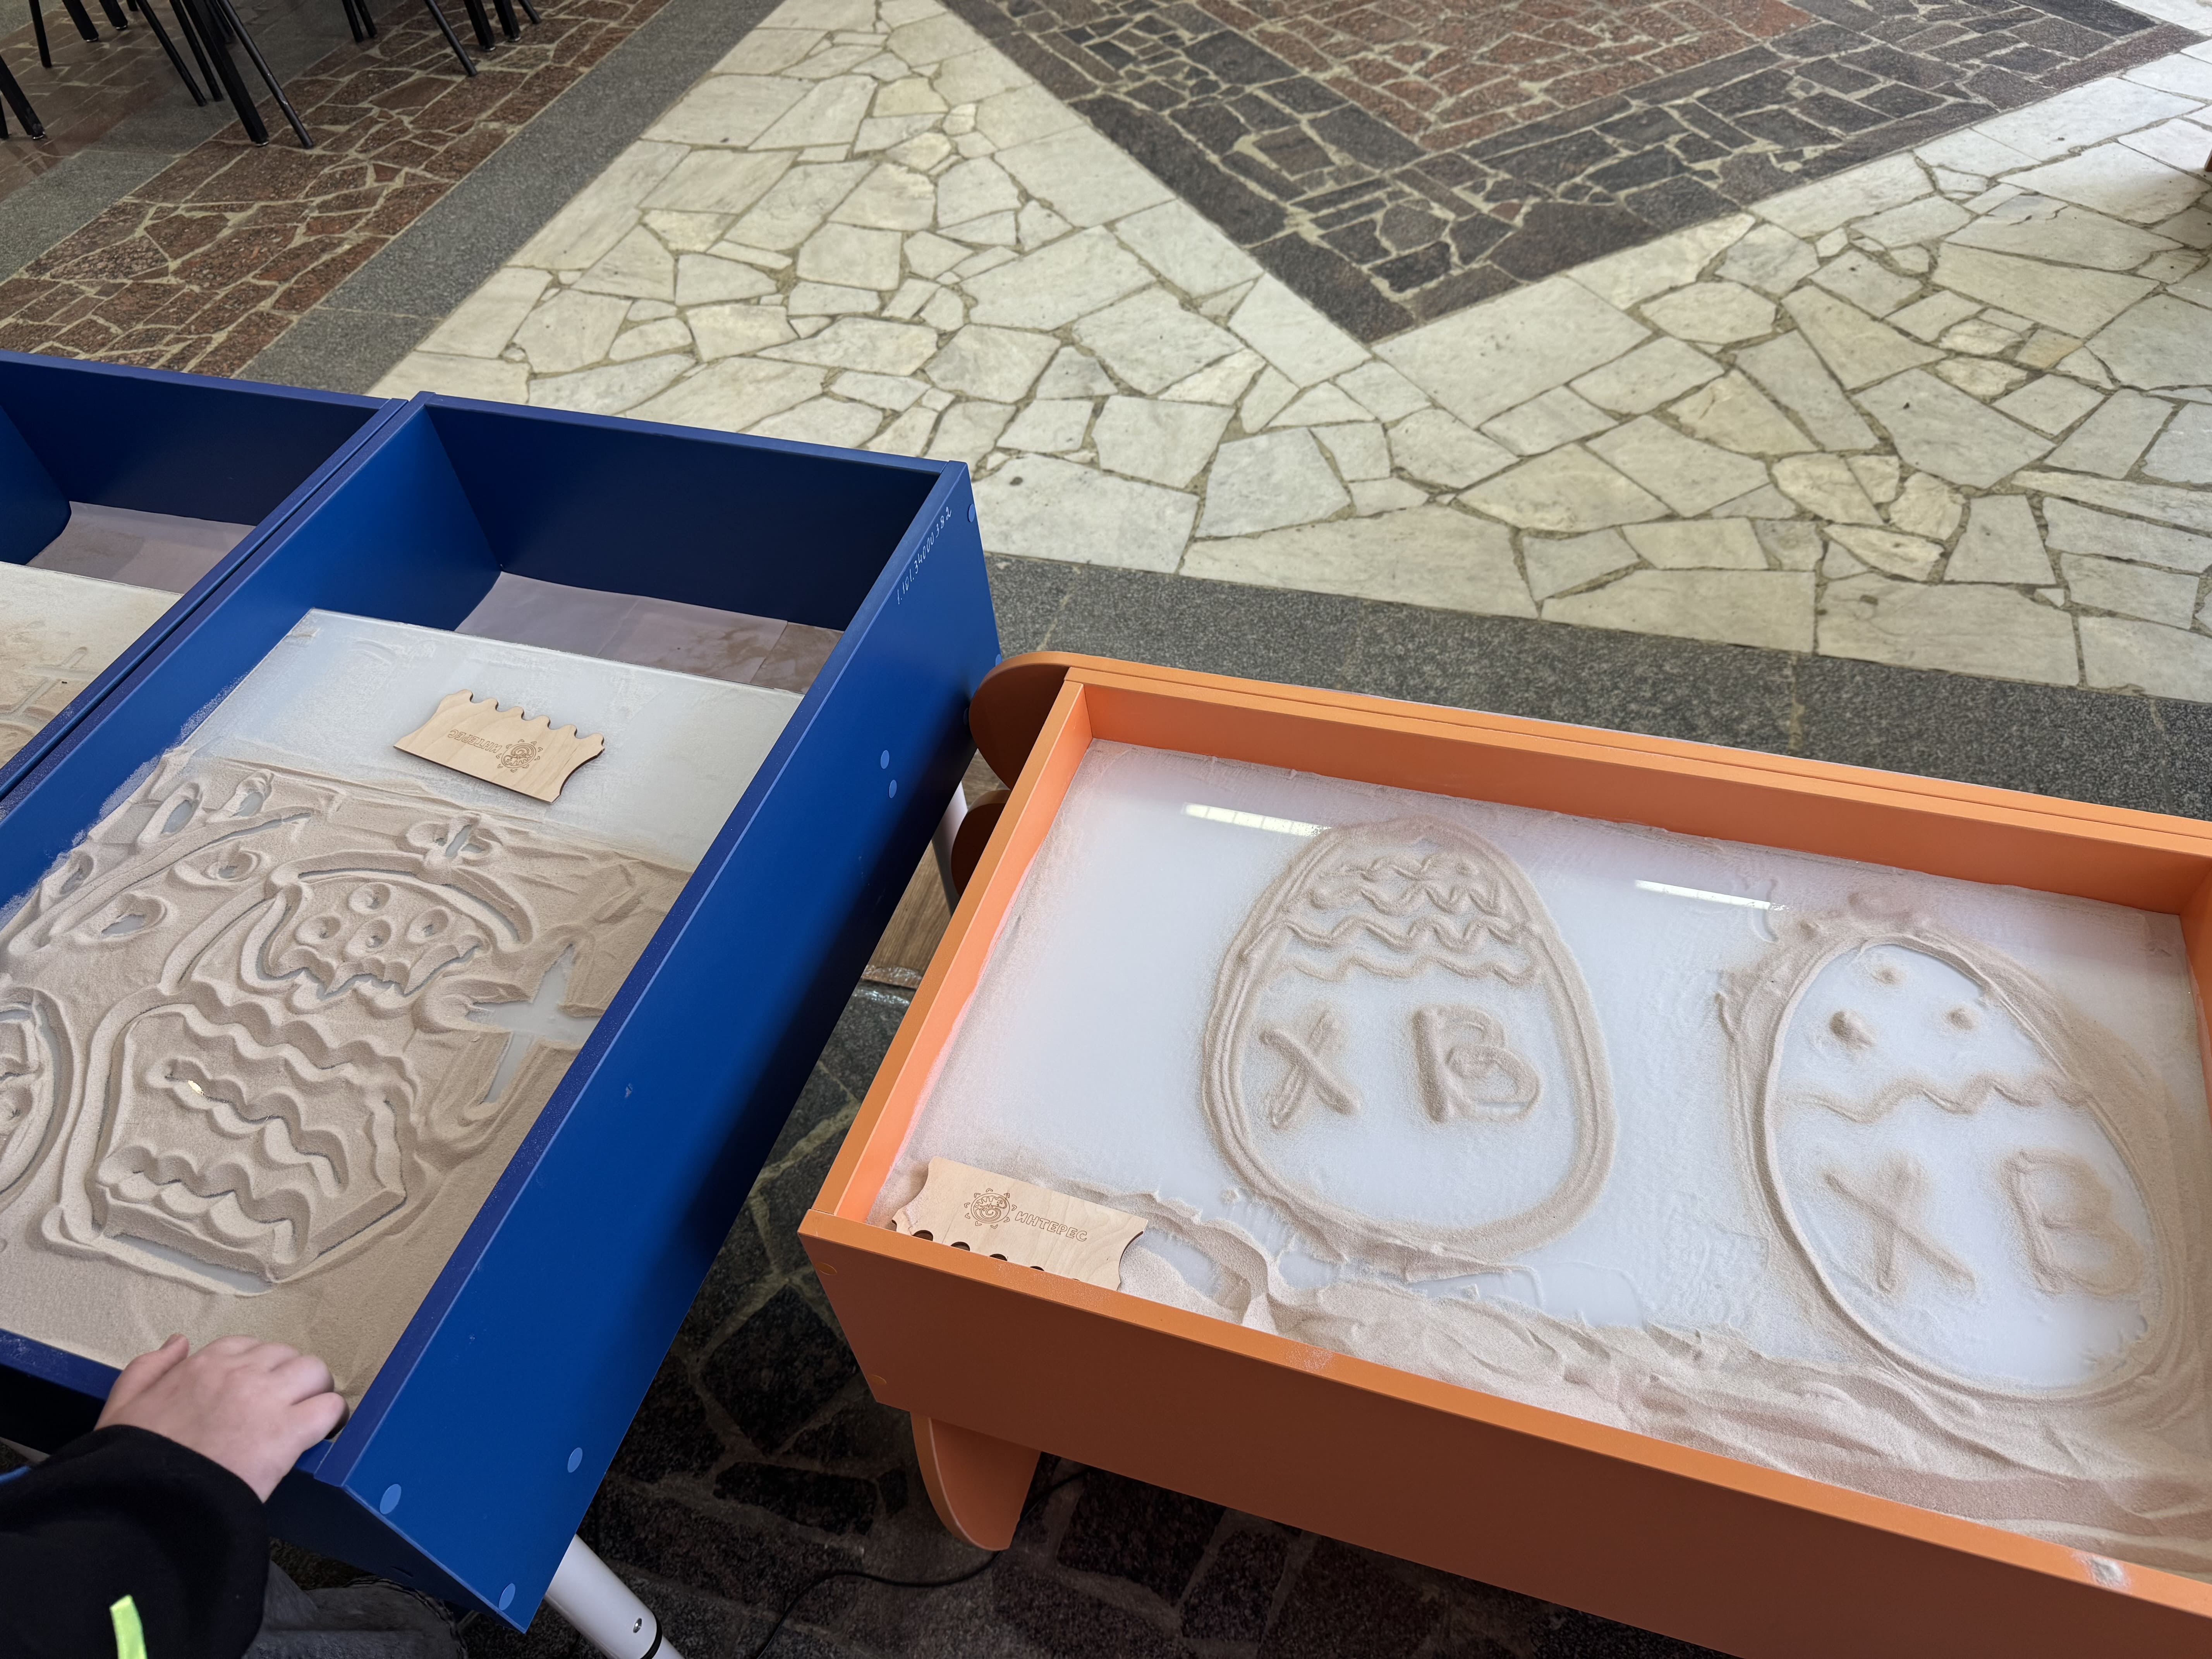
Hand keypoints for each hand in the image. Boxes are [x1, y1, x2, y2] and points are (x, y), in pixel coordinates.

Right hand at [97, 1335, 345, 1500]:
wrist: (145, 1502)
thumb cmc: (130, 1459)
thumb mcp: (123, 1405)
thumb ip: (149, 1368)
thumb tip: (179, 1342)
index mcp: (203, 1364)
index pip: (249, 1347)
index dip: (257, 1369)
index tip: (255, 1391)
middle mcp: (241, 1372)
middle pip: (287, 1357)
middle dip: (289, 1379)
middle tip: (284, 1407)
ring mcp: (268, 1398)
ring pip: (315, 1373)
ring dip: (314, 1393)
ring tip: (306, 1417)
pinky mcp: (289, 1431)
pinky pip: (329, 1408)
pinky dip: (331, 1419)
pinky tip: (322, 1434)